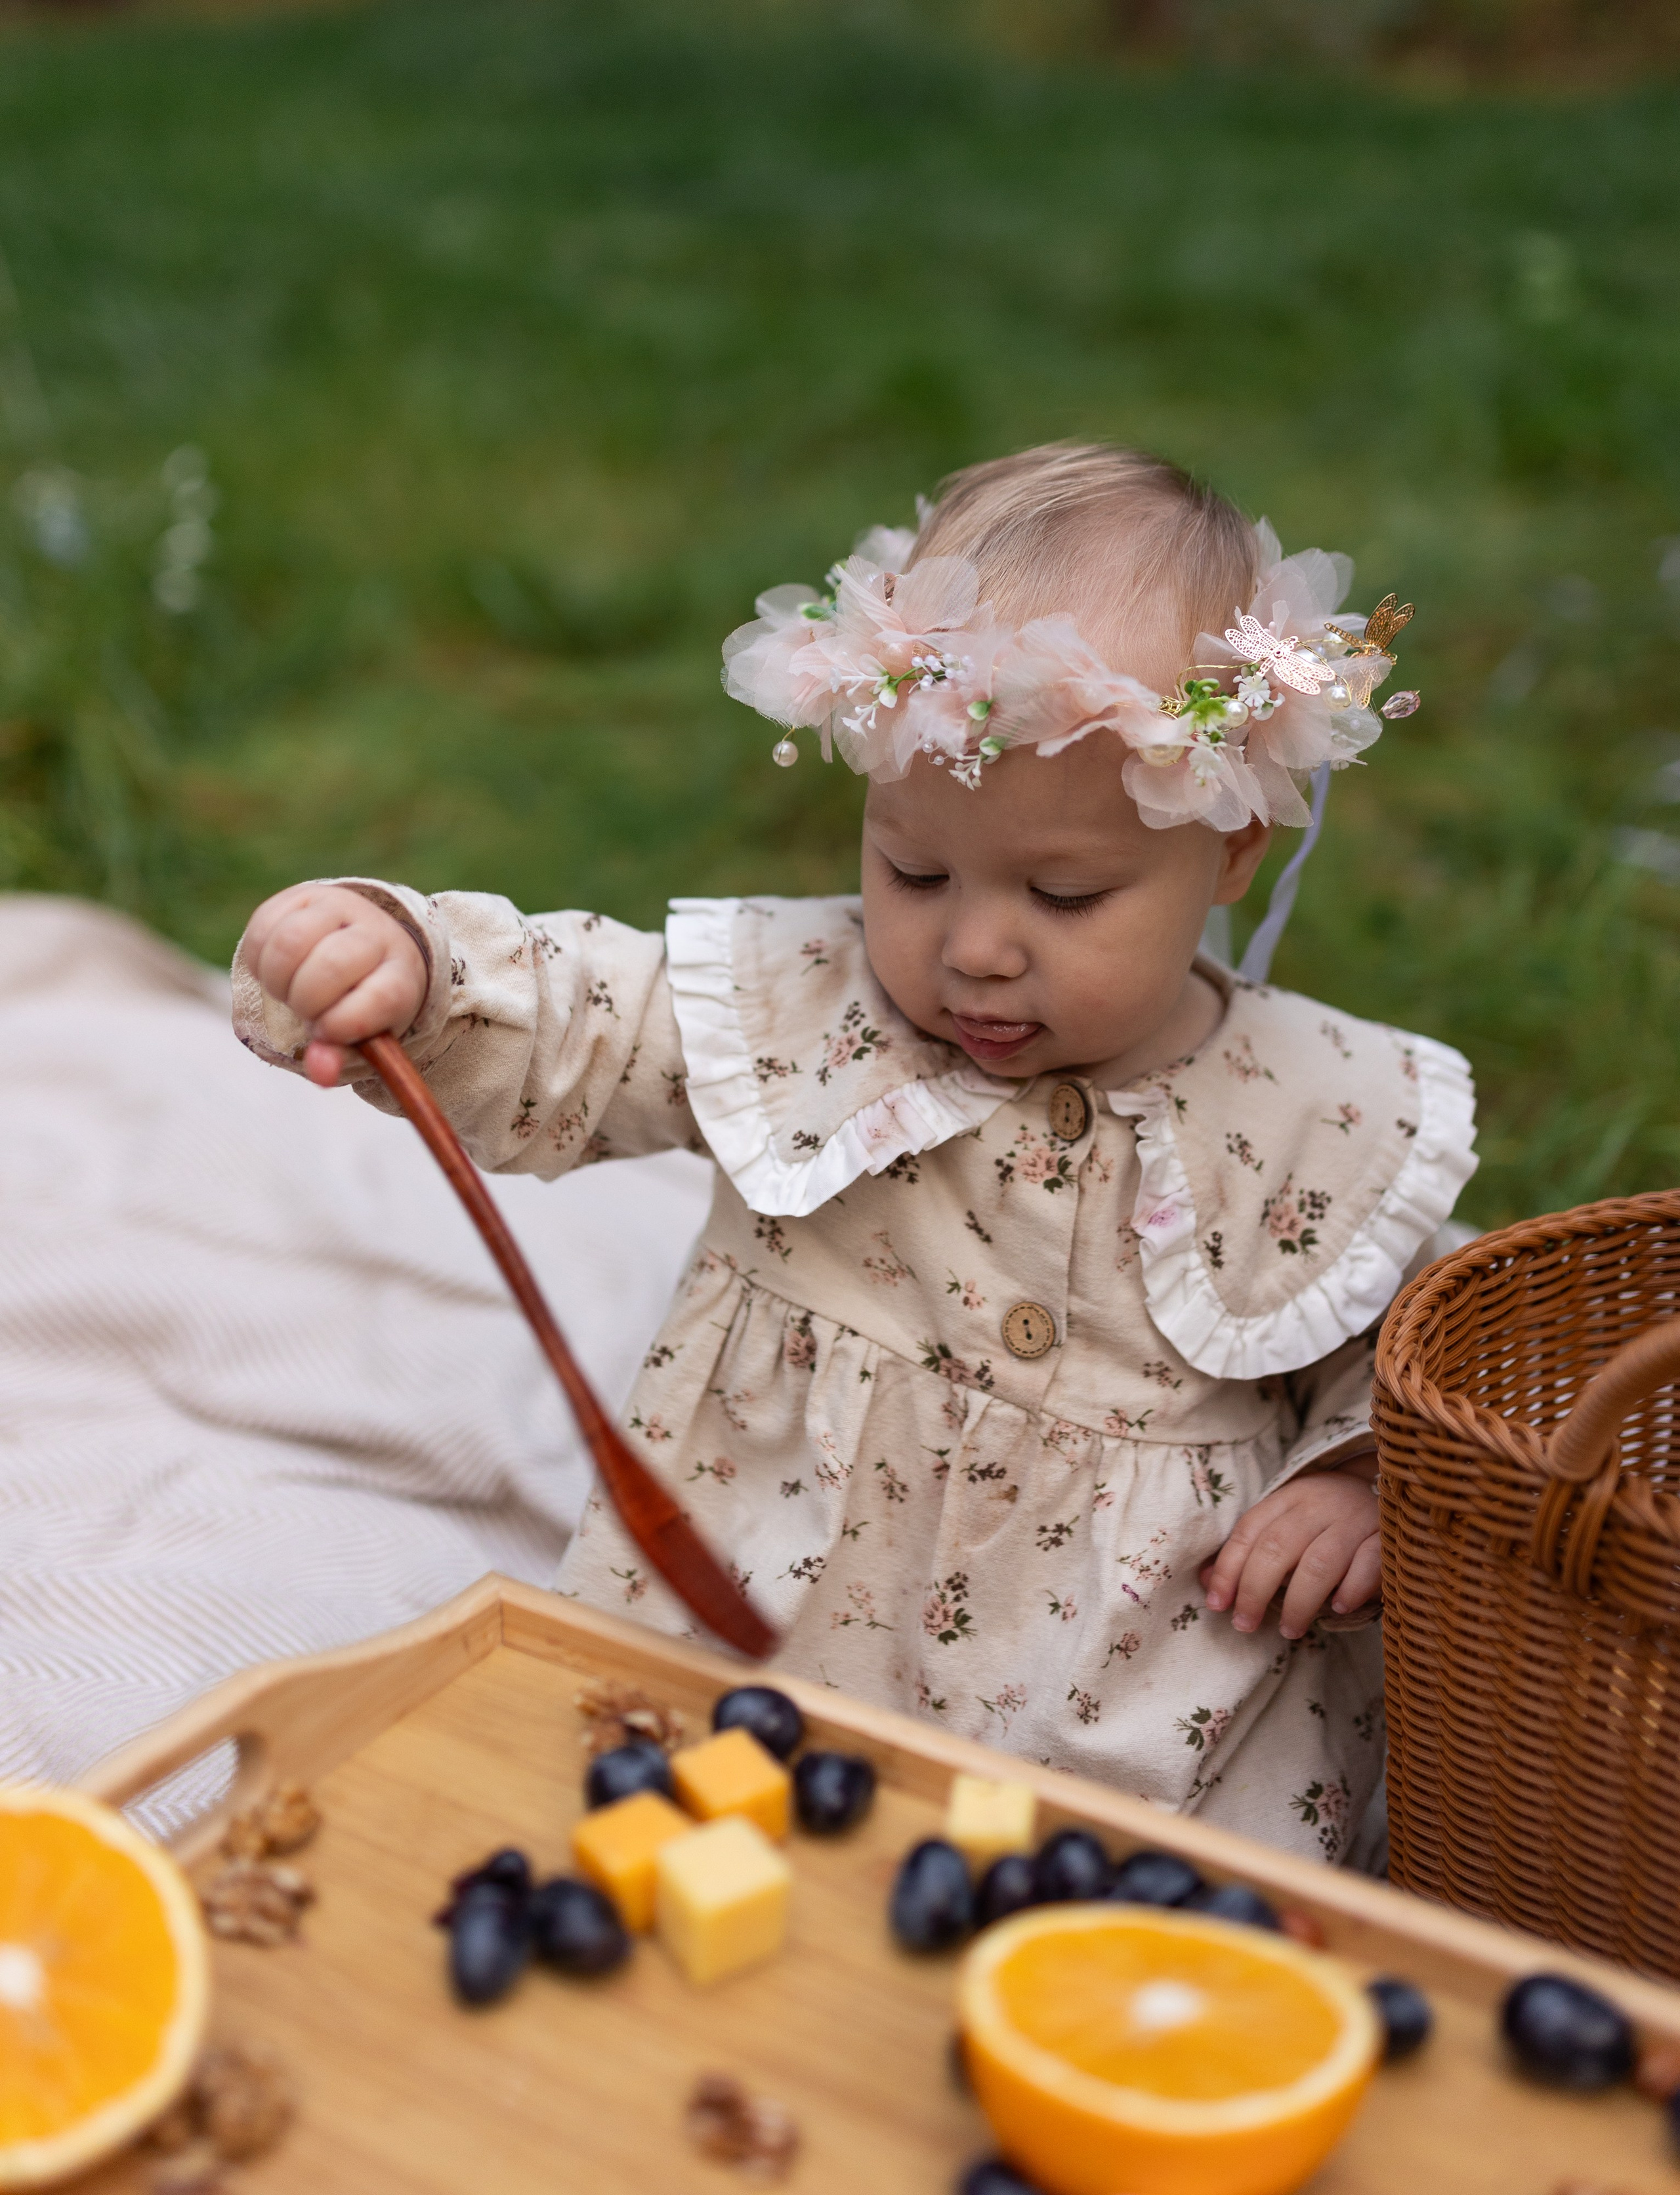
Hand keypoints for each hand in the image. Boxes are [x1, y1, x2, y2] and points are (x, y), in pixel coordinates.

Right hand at [244, 883, 427, 1088]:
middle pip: (333, 965)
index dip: (345, 1023)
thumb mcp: (360, 1036)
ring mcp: (340, 907)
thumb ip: (341, 1056)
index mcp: (401, 975)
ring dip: (278, 979)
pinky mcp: (303, 895)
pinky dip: (259, 958)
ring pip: (291, 940)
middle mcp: (376, 934)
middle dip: (306, 999)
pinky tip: (273, 969)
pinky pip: (264, 925)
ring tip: (287, 990)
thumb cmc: (358, 1003)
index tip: (326, 1031)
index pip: (382, 997)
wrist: (361, 946)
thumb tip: (320, 1074)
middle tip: (304, 1009)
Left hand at [1199, 1466, 1379, 1642]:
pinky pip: (1368, 1564)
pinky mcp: (1386, 1537)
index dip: (1227, 1569)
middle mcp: (1319, 1506)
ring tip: (1288, 1629)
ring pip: (1319, 1562)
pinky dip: (1352, 1589)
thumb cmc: (1325, 1518)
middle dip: (1255, 1591)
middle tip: (1245, 1625)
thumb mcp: (1285, 1523)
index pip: (1249, 1531)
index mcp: (1289, 1498)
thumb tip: (1205, 1583)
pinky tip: (1338, 1608)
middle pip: (1278, 1548)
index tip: (1216, 1604)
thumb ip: (1249, 1551)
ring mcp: (1355, 1520)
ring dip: (1299, 1601)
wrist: (1387, 1491)